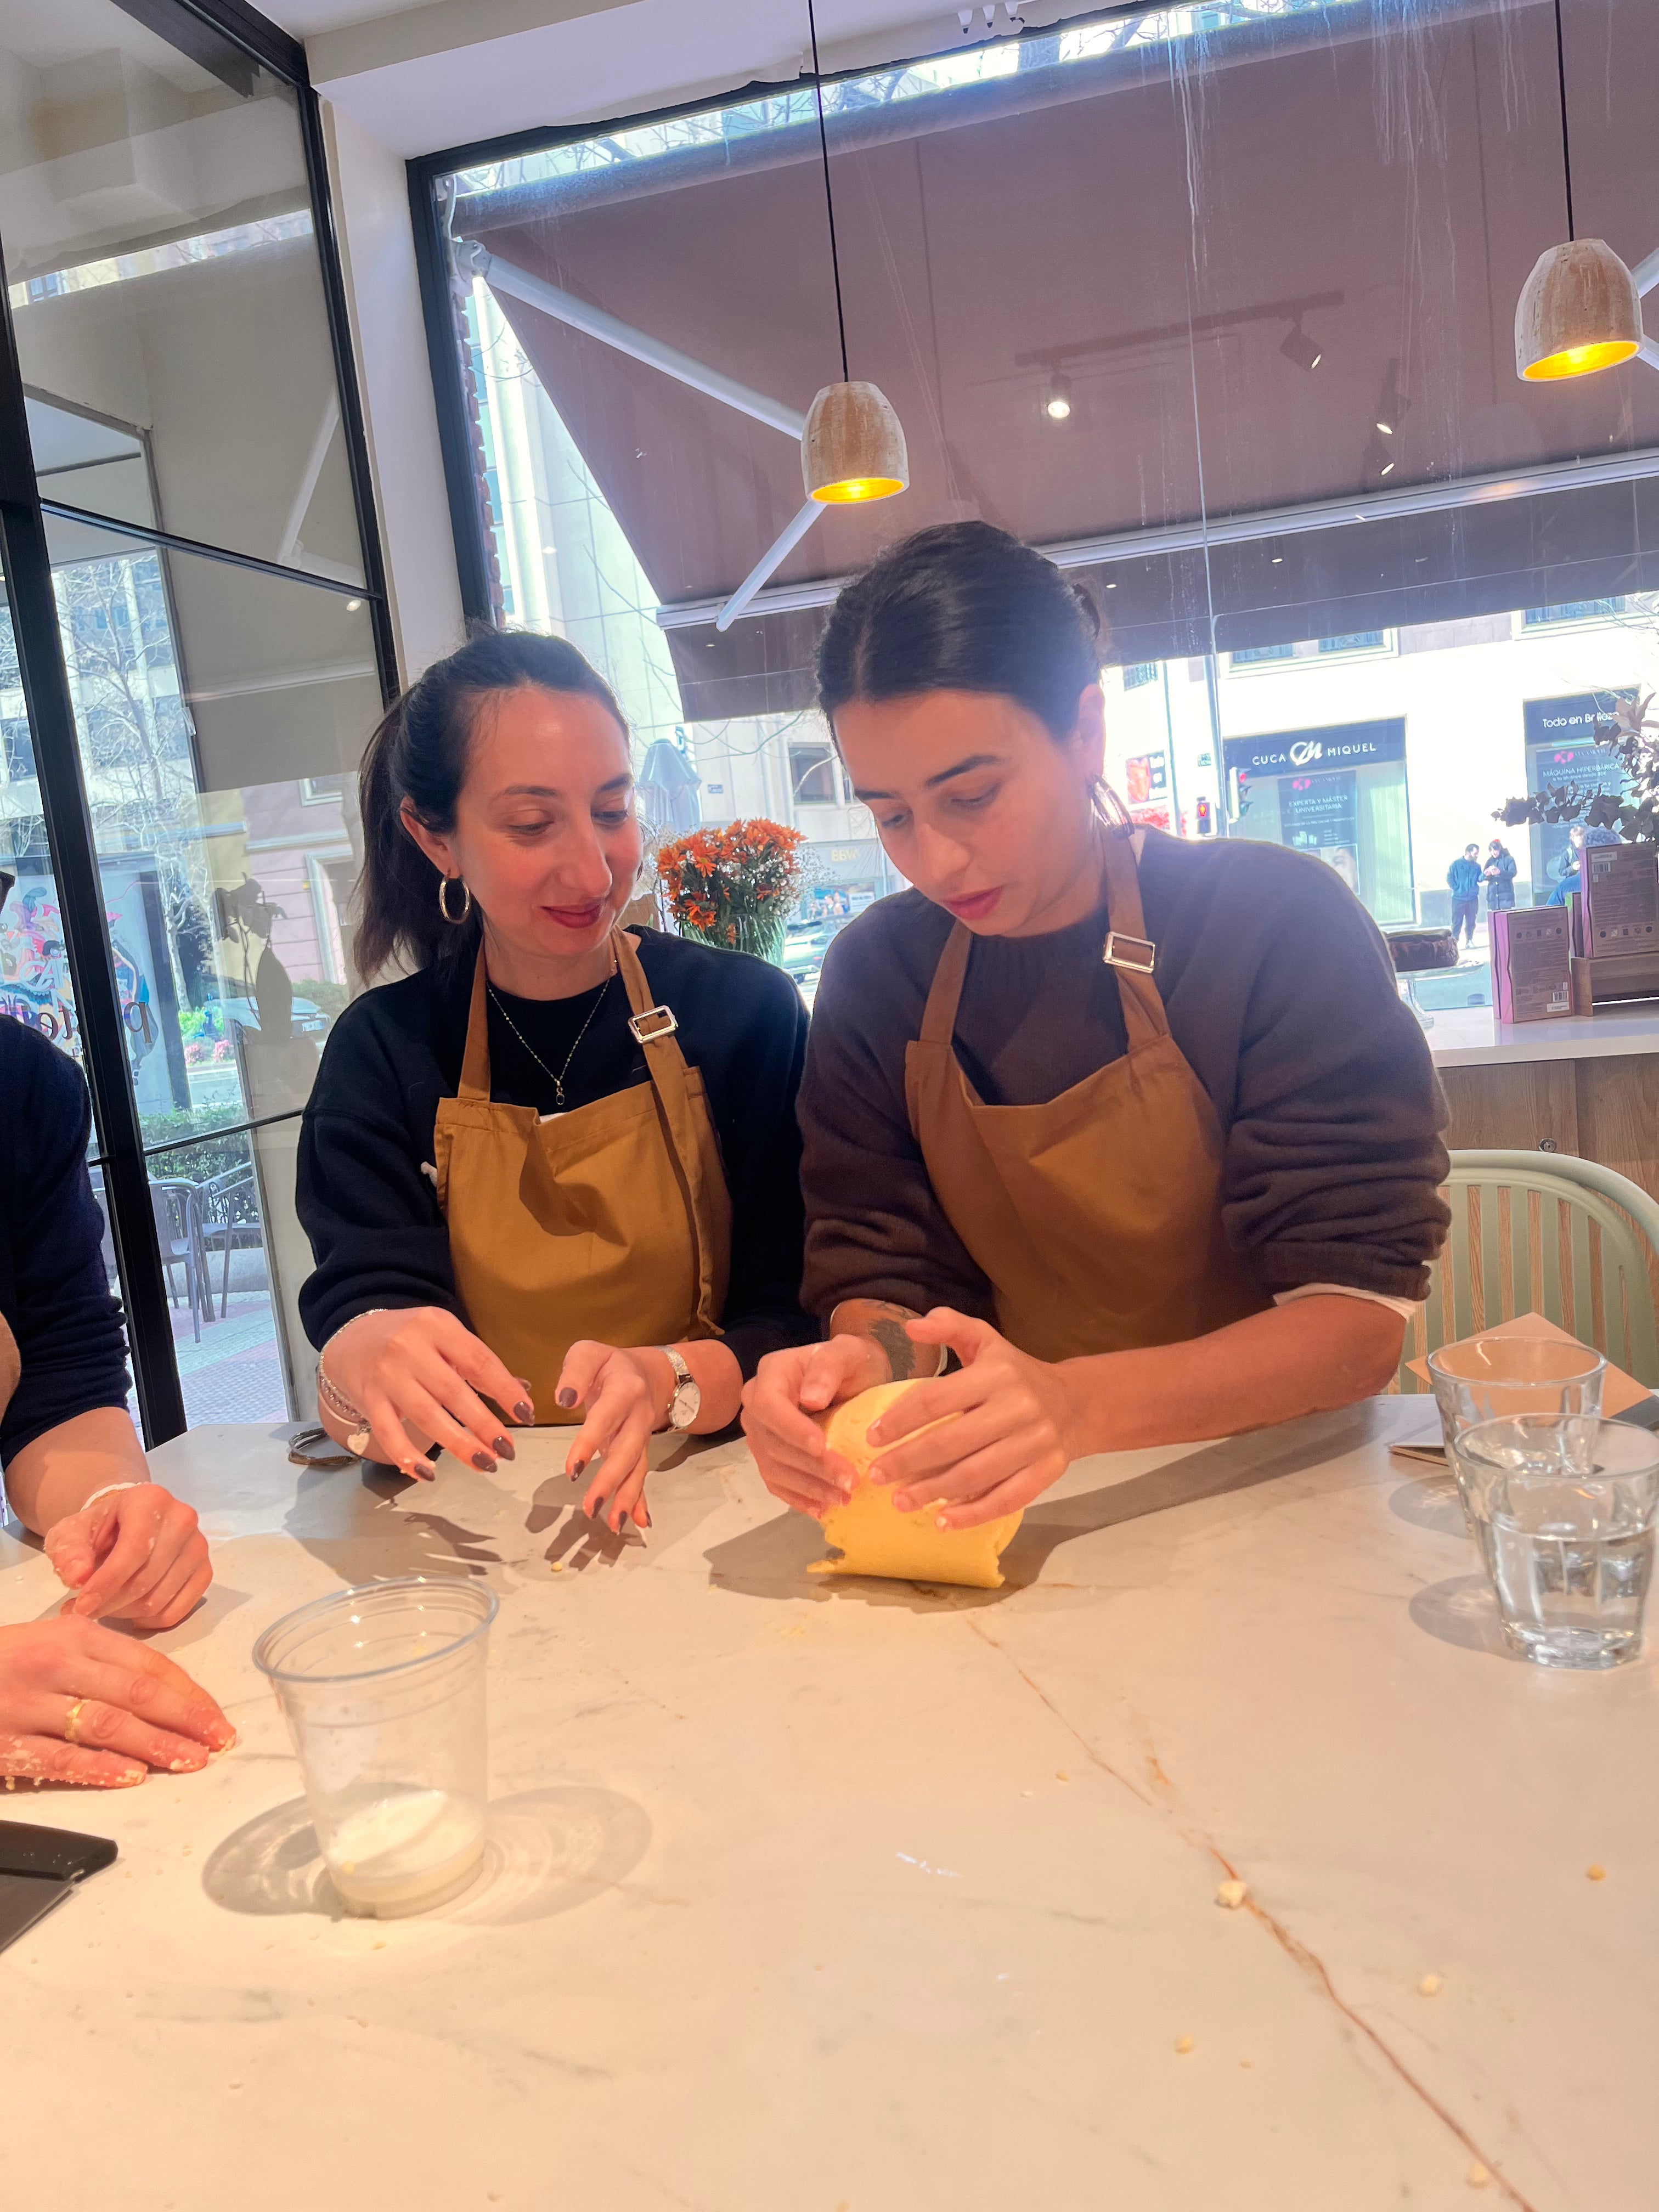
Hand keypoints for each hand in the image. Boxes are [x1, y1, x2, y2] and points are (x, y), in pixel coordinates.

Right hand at [0, 1616, 234, 1788]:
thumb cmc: (4, 1660)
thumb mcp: (53, 1643)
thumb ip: (102, 1659)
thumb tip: (164, 1689)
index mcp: (76, 1636)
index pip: (148, 1664)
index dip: (188, 1693)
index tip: (217, 1716)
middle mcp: (57, 1664)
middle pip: (137, 1693)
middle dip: (186, 1719)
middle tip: (219, 1740)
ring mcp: (30, 1703)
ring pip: (107, 1724)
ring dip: (155, 1745)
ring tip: (190, 1761)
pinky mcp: (6, 1740)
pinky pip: (61, 1757)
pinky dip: (99, 1768)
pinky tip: (131, 1777)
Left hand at [44, 1483, 211, 1628]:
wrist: (126, 1524)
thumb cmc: (98, 1529)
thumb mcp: (71, 1533)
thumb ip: (69, 1552)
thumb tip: (78, 1578)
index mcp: (150, 1500)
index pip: (134, 1550)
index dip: (106, 1583)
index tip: (81, 1605)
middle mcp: (182, 1519)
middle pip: (147, 1578)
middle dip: (111, 1603)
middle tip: (86, 1610)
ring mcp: (198, 1546)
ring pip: (160, 1599)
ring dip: (127, 1613)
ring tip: (105, 1607)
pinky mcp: (204, 1570)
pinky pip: (178, 1611)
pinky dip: (150, 1621)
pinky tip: (130, 1612)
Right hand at [322, 1307, 532, 1479]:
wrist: (352, 1338)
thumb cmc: (410, 1339)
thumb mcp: (444, 1335)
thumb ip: (477, 1362)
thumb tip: (520, 1392)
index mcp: (437, 1325)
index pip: (478, 1361)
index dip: (504, 1390)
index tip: (526, 1414)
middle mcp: (409, 1348)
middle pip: (453, 1392)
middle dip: (485, 1425)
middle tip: (508, 1450)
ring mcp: (387, 1375)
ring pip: (426, 1416)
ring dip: (458, 1444)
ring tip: (484, 1463)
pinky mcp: (368, 1400)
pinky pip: (388, 1433)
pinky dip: (408, 1456)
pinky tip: (428, 1473)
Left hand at [554, 1343, 666, 1534]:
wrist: (647, 1373)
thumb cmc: (608, 1365)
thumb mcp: (588, 1353)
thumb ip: (574, 1372)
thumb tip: (563, 1399)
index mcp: (624, 1389)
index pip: (606, 1419)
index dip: (590, 1444)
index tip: (572, 1470)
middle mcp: (638, 1416)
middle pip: (627, 1451)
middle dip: (610, 1481)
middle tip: (590, 1507)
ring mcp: (641, 1437)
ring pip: (636, 1468)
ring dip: (626, 1497)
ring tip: (613, 1523)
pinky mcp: (639, 1452)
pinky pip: (641, 1476)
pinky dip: (641, 1500)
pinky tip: (639, 1522)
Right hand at [739, 1336, 884, 1519]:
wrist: (854, 1378)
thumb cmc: (852, 1363)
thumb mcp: (849, 1353)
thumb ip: (829, 1367)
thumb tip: (810, 1399)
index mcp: (771, 1374)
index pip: (769, 1404)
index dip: (791, 1429)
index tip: (822, 1446)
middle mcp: (757, 1404)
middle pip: (772, 1442)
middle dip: (810, 1466)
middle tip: (848, 1481)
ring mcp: (760, 1433)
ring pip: (774, 1467)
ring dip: (808, 1487)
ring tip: (842, 1498)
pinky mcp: (770, 1456)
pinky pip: (776, 1482)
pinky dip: (798, 1498)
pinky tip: (822, 1508)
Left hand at [862, 1308, 1083, 1530]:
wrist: (1076, 1403)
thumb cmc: (1017, 1373)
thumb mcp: (987, 1341)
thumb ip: (950, 1326)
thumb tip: (911, 1326)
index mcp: (996, 1373)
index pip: (936, 1399)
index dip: (900, 1420)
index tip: (871, 1437)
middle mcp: (1018, 1407)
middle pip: (951, 1442)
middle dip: (908, 1461)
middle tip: (876, 1475)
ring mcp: (1035, 1442)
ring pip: (976, 1474)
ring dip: (933, 1492)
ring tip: (900, 1501)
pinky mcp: (1048, 1471)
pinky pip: (1008, 1498)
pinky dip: (974, 1513)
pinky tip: (943, 1521)